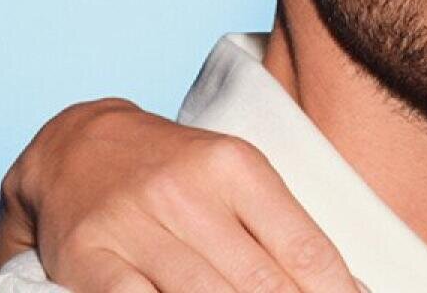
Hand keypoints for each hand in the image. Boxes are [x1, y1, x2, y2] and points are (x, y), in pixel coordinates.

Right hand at [0, 98, 361, 292]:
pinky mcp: (87, 258)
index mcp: (235, 166)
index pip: (303, 248)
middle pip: (260, 283)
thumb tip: (348, 287)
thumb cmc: (175, 171)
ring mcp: (133, 225)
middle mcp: (185, 192)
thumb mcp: (235, 178)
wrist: (78, 148)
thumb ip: (284, 230)